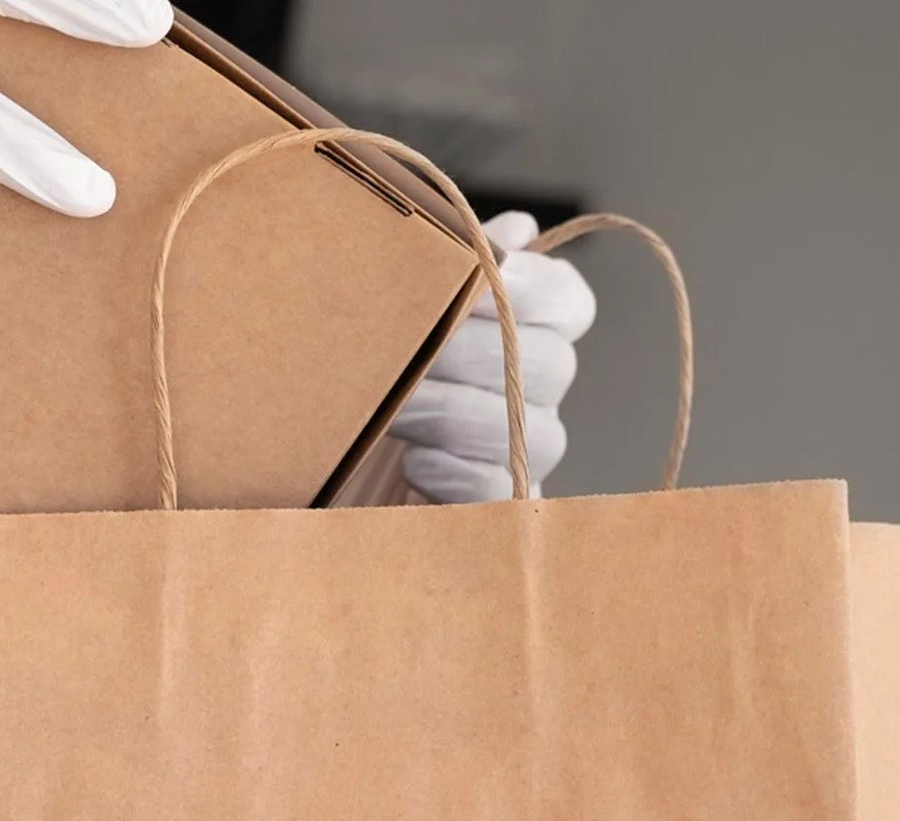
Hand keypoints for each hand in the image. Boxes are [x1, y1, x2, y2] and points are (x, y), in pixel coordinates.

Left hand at [390, 212, 595, 503]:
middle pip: (551, 366)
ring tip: (398, 408)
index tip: (487, 279)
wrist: (330, 457)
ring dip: (454, 412)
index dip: (537, 290)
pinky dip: (453, 473)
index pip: (570, 304)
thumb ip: (452, 266)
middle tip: (412, 351)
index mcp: (532, 333)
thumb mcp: (399, 311)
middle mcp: (539, 393)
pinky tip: (413, 460)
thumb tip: (514, 234)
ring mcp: (523, 454)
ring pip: (525, 431)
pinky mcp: (494, 507)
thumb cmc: (372, 370)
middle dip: (474, 354)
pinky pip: (497, 491)